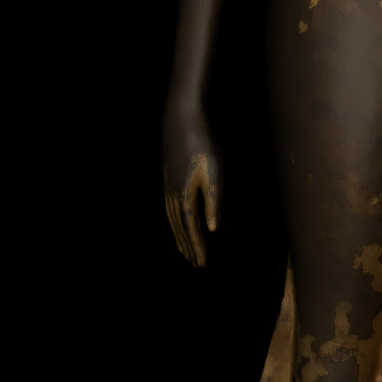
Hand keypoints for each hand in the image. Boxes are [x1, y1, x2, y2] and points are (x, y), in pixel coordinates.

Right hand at [162, 108, 221, 265]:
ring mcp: (166, 183)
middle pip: (179, 226)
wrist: (181, 118)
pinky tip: (178, 222)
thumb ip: (213, 201)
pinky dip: (173, 220)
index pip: (190, 227)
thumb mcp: (213, 172)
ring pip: (171, 217)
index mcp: (184, 193)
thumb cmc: (201, 144)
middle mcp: (171, 192)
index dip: (197, 246)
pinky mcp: (167, 176)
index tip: (202, 262)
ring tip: (184, 251)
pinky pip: (169, 206)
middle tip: (194, 264)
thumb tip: (214, 229)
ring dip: (179, 236)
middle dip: (187, 246)